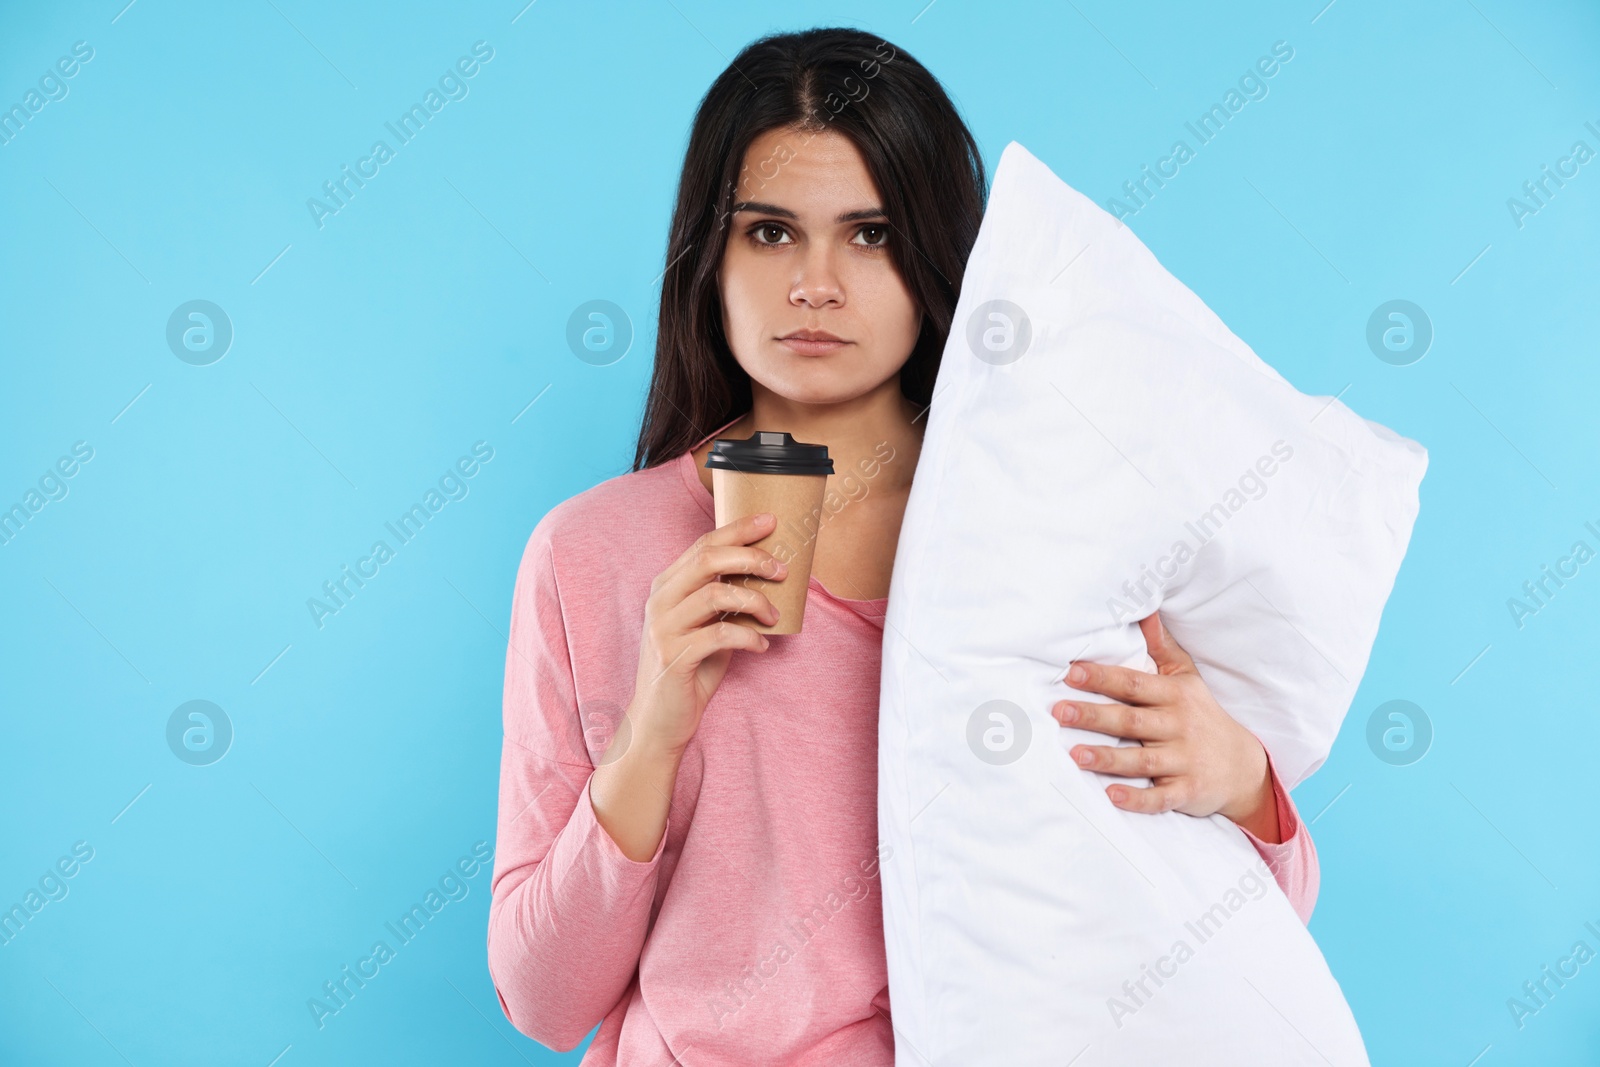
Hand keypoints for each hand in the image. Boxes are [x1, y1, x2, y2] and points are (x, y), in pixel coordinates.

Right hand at [625, 511, 785, 756]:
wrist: (660, 720)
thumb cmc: (690, 669)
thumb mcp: (707, 626)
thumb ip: (726, 600)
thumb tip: (769, 574)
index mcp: (667, 586)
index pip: (704, 544)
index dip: (739, 528)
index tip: (771, 521)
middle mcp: (660, 600)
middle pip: (708, 558)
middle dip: (752, 558)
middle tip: (783, 569)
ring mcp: (663, 627)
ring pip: (716, 593)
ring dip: (755, 601)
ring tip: (774, 615)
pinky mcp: (673, 656)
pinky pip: (720, 635)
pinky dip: (748, 637)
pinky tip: (762, 646)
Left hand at [1050, 611, 1280, 841]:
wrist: (1244, 766)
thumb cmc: (1203, 716)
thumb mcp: (1187, 678)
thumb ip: (1162, 646)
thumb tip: (1145, 610)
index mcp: (1174, 696)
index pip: (1134, 684)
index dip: (1103, 678)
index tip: (1071, 673)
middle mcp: (1179, 726)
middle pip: (1131, 720)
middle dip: (1094, 715)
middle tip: (1059, 712)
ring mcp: (1185, 761)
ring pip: (1142, 761)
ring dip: (1108, 758)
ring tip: (1076, 755)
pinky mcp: (1187, 791)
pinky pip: (1160, 798)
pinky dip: (1138, 799)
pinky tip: (1112, 796)